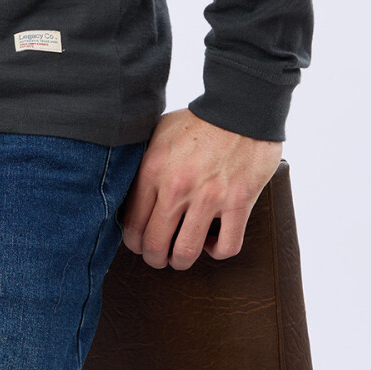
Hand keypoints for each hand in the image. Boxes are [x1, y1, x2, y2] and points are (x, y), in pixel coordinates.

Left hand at [120, 108, 281, 270]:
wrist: (240, 108)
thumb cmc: (199, 120)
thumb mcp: (159, 133)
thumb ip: (145, 162)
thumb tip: (130, 189)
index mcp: (153, 169)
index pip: (132, 222)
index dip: (133, 241)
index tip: (139, 242)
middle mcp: (177, 187)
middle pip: (155, 244)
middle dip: (154, 258)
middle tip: (158, 257)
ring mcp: (208, 197)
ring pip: (186, 253)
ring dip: (180, 261)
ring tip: (181, 256)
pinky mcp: (238, 203)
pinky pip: (226, 247)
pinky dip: (216, 252)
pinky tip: (211, 243)